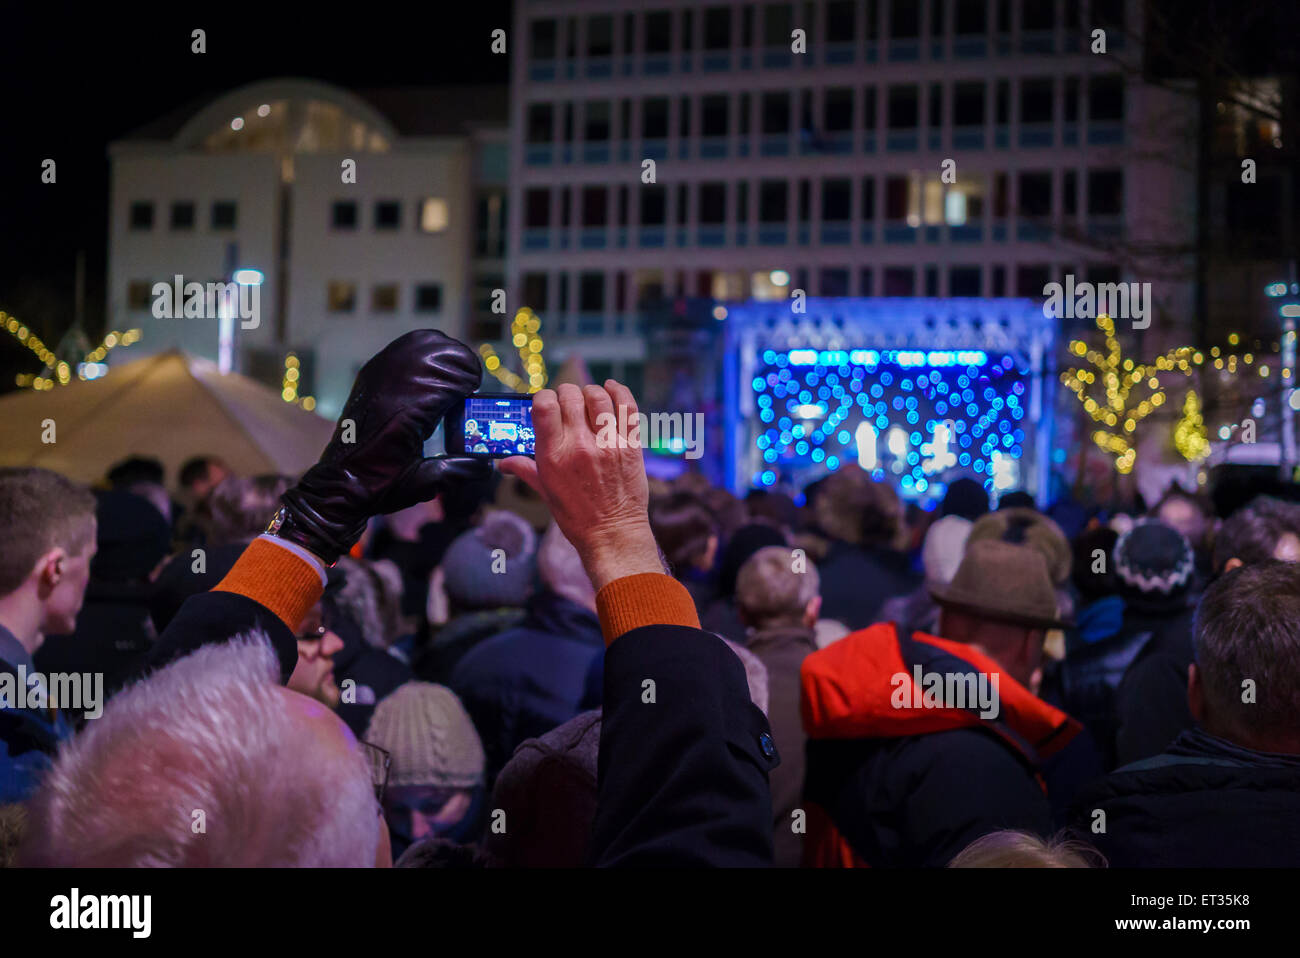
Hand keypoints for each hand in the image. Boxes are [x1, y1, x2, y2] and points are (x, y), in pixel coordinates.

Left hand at [278, 330, 491, 563]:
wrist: (338, 482)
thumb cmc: (380, 485)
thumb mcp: (424, 483)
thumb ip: (460, 470)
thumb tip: (487, 462)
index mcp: (407, 413)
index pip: (451, 377)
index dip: (468, 384)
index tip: (473, 396)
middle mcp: (392, 387)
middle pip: (440, 351)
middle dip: (461, 366)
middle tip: (465, 388)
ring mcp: (379, 375)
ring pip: (424, 342)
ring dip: (445, 356)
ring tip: (450, 379)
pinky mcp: (372, 374)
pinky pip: (405, 348)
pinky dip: (425, 355)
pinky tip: (430, 377)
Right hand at [499, 382, 664, 590]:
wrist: (612, 534)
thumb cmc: (577, 516)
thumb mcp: (545, 492)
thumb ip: (524, 469)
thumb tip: (502, 464)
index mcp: (554, 456)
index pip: (544, 405)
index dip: (545, 397)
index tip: (548, 403)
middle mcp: (579, 446)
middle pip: (571, 396)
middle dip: (567, 394)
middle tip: (569, 402)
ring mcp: (607, 444)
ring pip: (598, 397)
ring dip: (591, 392)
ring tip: (589, 398)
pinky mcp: (630, 446)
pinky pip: (627, 407)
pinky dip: (619, 392)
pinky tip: (612, 389)